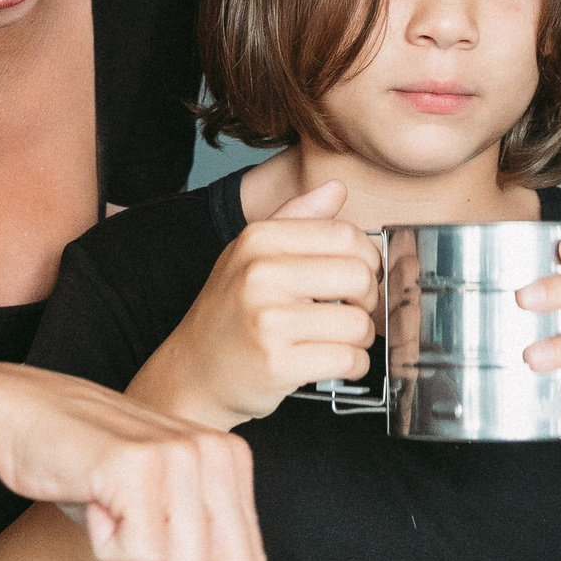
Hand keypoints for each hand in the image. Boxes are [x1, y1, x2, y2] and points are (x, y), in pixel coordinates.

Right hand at [0, 363, 279, 560]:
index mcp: (228, 464)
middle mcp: (216, 455)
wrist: (19, 416)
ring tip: (110, 528)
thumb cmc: (79, 467)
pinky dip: (107, 549)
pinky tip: (94, 509)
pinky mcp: (142, 465)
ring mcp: (183, 456)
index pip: (253, 560)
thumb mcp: (146, 516)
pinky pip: (140, 553)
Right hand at [130, 178, 380, 429]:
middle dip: (367, 299)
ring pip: (359, 324)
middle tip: (350, 310)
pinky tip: (337, 363)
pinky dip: (354, 365)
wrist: (192, 371)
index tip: (356, 277)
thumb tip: (337, 189)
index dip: (367, 259)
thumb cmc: (231, 312)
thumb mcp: (252, 253)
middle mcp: (260, 274)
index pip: (346, 235)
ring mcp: (267, 320)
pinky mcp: (278, 364)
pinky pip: (349, 360)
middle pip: (360, 277)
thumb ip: (298, 217)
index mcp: (259, 239)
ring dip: (361, 338)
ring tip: (338, 339)